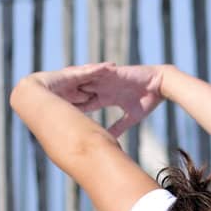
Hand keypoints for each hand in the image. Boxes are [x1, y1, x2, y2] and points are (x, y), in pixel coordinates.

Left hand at [39, 62, 164, 136]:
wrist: (160, 85)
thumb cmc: (148, 100)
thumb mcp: (131, 117)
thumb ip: (118, 127)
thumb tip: (108, 139)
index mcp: (107, 97)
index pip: (86, 104)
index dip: (74, 109)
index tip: (59, 115)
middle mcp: (104, 87)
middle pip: (81, 91)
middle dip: (66, 95)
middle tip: (49, 100)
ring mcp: (106, 78)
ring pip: (84, 81)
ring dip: (71, 83)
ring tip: (55, 87)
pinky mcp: (111, 72)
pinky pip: (94, 72)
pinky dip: (83, 74)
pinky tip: (70, 77)